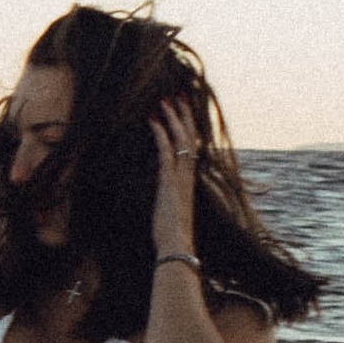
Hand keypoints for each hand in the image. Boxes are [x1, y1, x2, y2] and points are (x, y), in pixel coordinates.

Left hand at [149, 100, 202, 257]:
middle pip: (190, 137)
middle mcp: (188, 176)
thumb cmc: (172, 235)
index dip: (187, 127)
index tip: (181, 110)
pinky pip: (166, 153)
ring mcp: (180, 178)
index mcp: (189, 180)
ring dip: (172, 118)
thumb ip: (169, 197)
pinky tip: (152, 121)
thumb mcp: (170, 210)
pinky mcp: (169, 183)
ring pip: (181, 140)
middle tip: (176, 94)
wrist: (177, 248)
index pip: (191, 146)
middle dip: (183, 114)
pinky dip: (160, 135)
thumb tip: (164, 195)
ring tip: (164, 100)